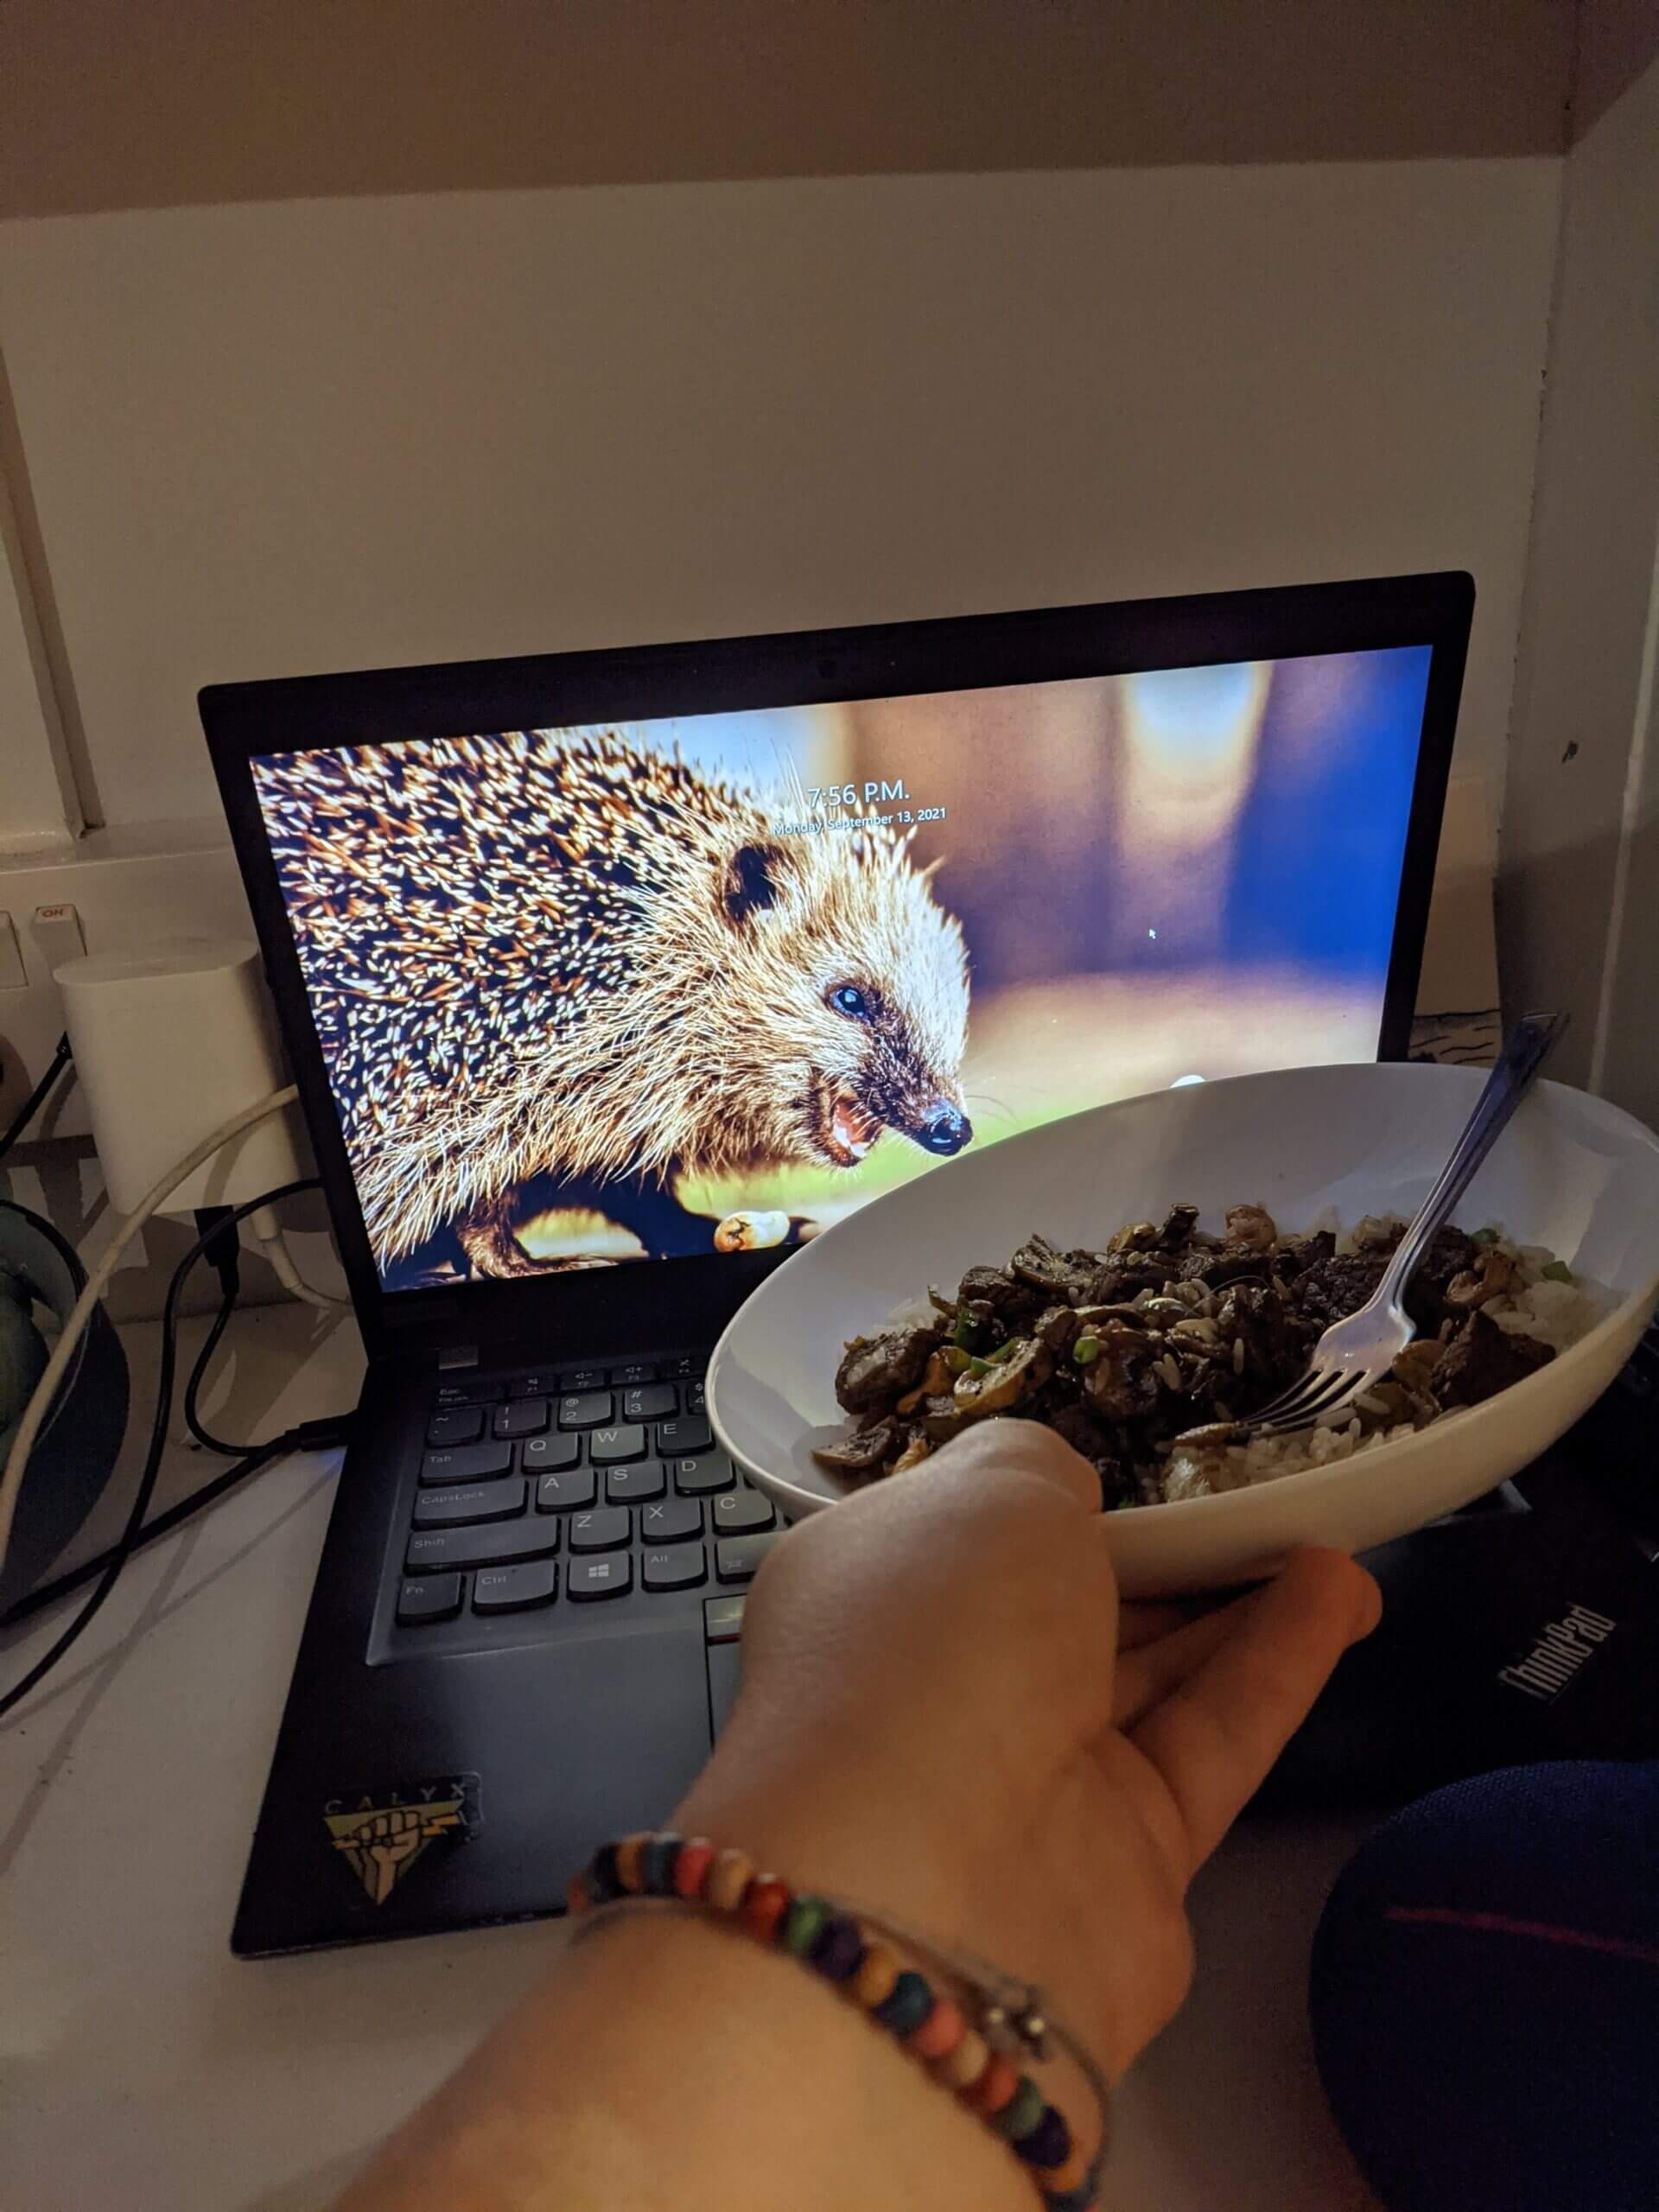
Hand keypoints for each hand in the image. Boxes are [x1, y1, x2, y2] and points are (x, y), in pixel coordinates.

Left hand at [676, 1421, 1379, 2083]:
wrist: (929, 1893)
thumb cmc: (935, 1643)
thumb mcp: (986, 1488)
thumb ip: (1039, 1467)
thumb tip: (1067, 1494)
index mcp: (868, 1592)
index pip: (958, 1535)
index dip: (1044, 1501)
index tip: (1132, 1465)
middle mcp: (937, 1689)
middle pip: (1064, 1611)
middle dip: (1160, 1558)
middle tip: (1259, 1503)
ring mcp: (1026, 1784)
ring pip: (1149, 1676)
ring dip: (1239, 1604)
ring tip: (1332, 1539)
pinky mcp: (1123, 1863)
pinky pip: (1207, 1741)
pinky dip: (1274, 1666)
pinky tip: (1343, 1594)